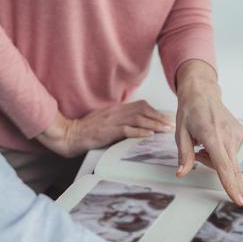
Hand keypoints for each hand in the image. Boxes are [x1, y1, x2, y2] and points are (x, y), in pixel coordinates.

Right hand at [36, 101, 172, 157]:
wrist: (71, 134)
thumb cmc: (87, 130)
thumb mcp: (105, 120)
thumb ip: (119, 119)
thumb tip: (134, 123)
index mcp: (117, 109)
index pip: (141, 105)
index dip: (155, 111)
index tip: (165, 117)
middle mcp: (117, 112)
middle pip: (143, 110)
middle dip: (159, 117)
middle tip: (171, 124)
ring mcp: (113, 121)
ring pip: (139, 119)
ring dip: (154, 124)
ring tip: (165, 130)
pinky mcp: (109, 131)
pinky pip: (128, 130)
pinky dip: (140, 132)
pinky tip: (149, 135)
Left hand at [175, 60, 242, 211]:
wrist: (203, 93)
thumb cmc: (189, 112)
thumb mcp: (180, 133)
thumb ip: (183, 155)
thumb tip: (181, 173)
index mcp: (212, 136)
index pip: (223, 165)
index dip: (230, 184)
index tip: (239, 199)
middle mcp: (228, 135)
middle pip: (234, 170)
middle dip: (240, 189)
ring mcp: (237, 134)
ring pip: (228, 162)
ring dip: (215, 161)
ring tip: (201, 146)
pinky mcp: (241, 134)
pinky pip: (230, 154)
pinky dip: (221, 154)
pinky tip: (212, 141)